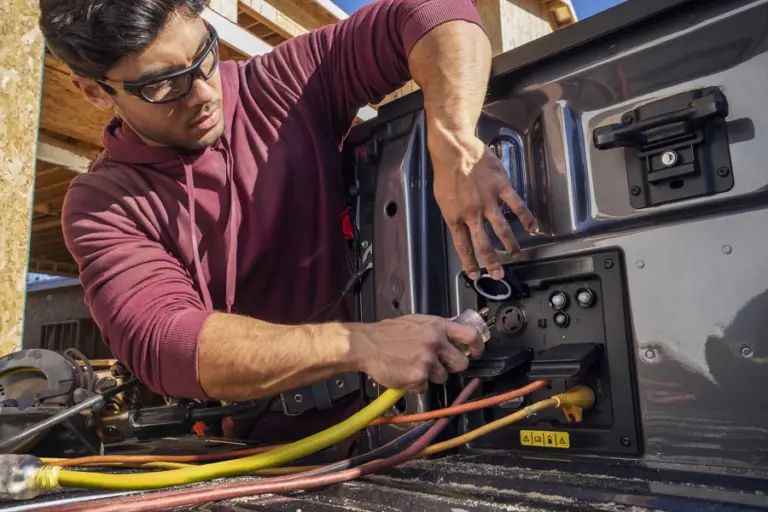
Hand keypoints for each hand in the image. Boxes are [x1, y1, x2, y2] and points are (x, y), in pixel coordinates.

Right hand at [348, 314, 484, 392]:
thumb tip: (457, 331)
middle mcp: (435, 342)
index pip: (470, 335)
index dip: (478, 346)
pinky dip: (416, 383)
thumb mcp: (417, 321)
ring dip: (431, 375)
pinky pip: (425, 386)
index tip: (477, 352)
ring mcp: (427, 361)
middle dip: (452, 366)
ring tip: (414, 365)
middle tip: (439, 364)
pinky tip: (406, 373)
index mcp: (437, 326)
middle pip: (461, 363)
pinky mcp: (418, 377)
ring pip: (443, 377)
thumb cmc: (389, 332)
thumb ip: (438, 327)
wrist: (367, 344)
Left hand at [430, 133, 537, 280]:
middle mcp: (472, 213)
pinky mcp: (501, 187)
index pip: (463, 246)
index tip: (474, 275)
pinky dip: (526, 218)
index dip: (469, 263)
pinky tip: (532, 227)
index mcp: (455, 217)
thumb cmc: (446, 171)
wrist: (455, 149)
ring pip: (502, 229)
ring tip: (515, 254)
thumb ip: (454, 214)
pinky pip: (516, 206)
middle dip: (492, 263)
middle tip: (498, 275)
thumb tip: (461, 227)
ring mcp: (488, 201)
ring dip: (510, 245)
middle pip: (484, 244)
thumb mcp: (443, 198)